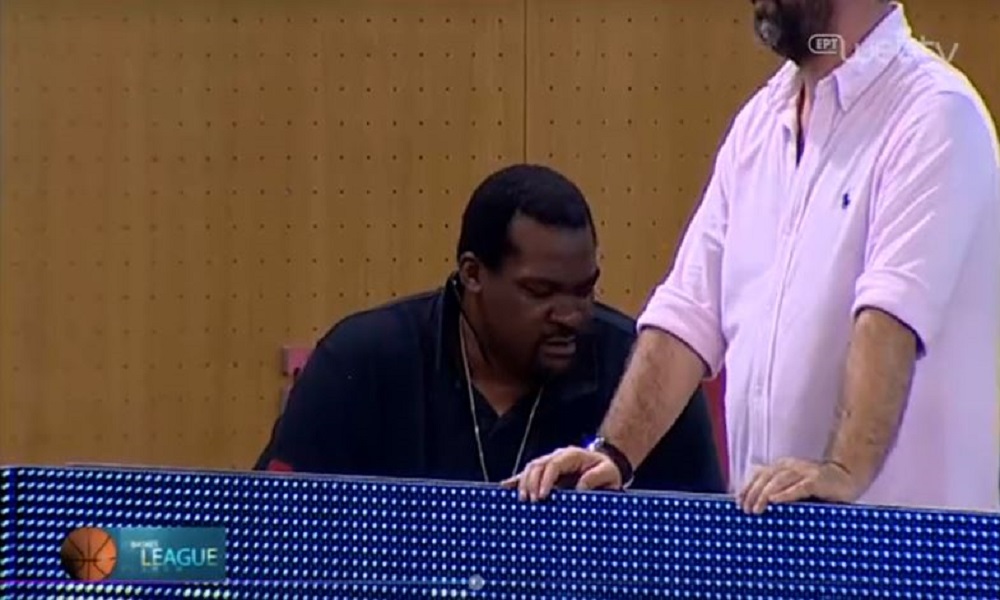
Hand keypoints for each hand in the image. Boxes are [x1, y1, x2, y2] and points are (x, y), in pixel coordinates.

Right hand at [501, 447, 620, 501]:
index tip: (543, 496)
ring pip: (530, 469)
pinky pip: (528, 474)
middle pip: (537, 465)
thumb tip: (578, 488)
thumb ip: (596, 478)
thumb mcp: (608, 473)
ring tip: (523, 501)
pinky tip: (505, 487)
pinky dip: (516, 480)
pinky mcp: (545, 472)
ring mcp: (549, 463)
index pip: (553, 464)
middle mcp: (557, 456)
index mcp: (571, 455)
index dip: (546, 479)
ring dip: (524, 484)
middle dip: (531, 484)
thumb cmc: (607, 471)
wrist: (606, 465)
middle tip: (532, 502)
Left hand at [737, 458, 863, 514]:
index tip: (738, 501)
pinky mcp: (817, 480)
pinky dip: (785, 494)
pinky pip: (798, 487)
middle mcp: (791, 466)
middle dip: (753, 494)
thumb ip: (779, 490)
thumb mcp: (794, 486)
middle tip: (746, 510)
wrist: (847, 478)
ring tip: (756, 508)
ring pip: (778, 481)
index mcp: (783, 467)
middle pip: (765, 477)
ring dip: (765, 495)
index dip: (747, 487)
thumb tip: (756, 504)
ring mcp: (804, 472)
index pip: (759, 474)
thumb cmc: (819, 487)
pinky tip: (775, 501)